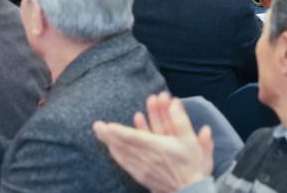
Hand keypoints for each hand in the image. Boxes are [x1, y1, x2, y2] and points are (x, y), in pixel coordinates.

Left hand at [92, 92, 213, 192]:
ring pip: (122, 155)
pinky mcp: (141, 176)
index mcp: (159, 148)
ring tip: (99, 134)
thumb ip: (181, 120)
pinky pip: (125, 164)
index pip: (135, 138)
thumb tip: (174, 103)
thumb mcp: (190, 140)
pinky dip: (117, 155)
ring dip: (110, 144)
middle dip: (109, 135)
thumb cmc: (190, 163)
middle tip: (96, 126)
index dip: (120, 132)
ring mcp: (143, 169)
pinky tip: (111, 149)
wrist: (190, 189)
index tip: (108, 125)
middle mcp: (147, 158)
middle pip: (124, 146)